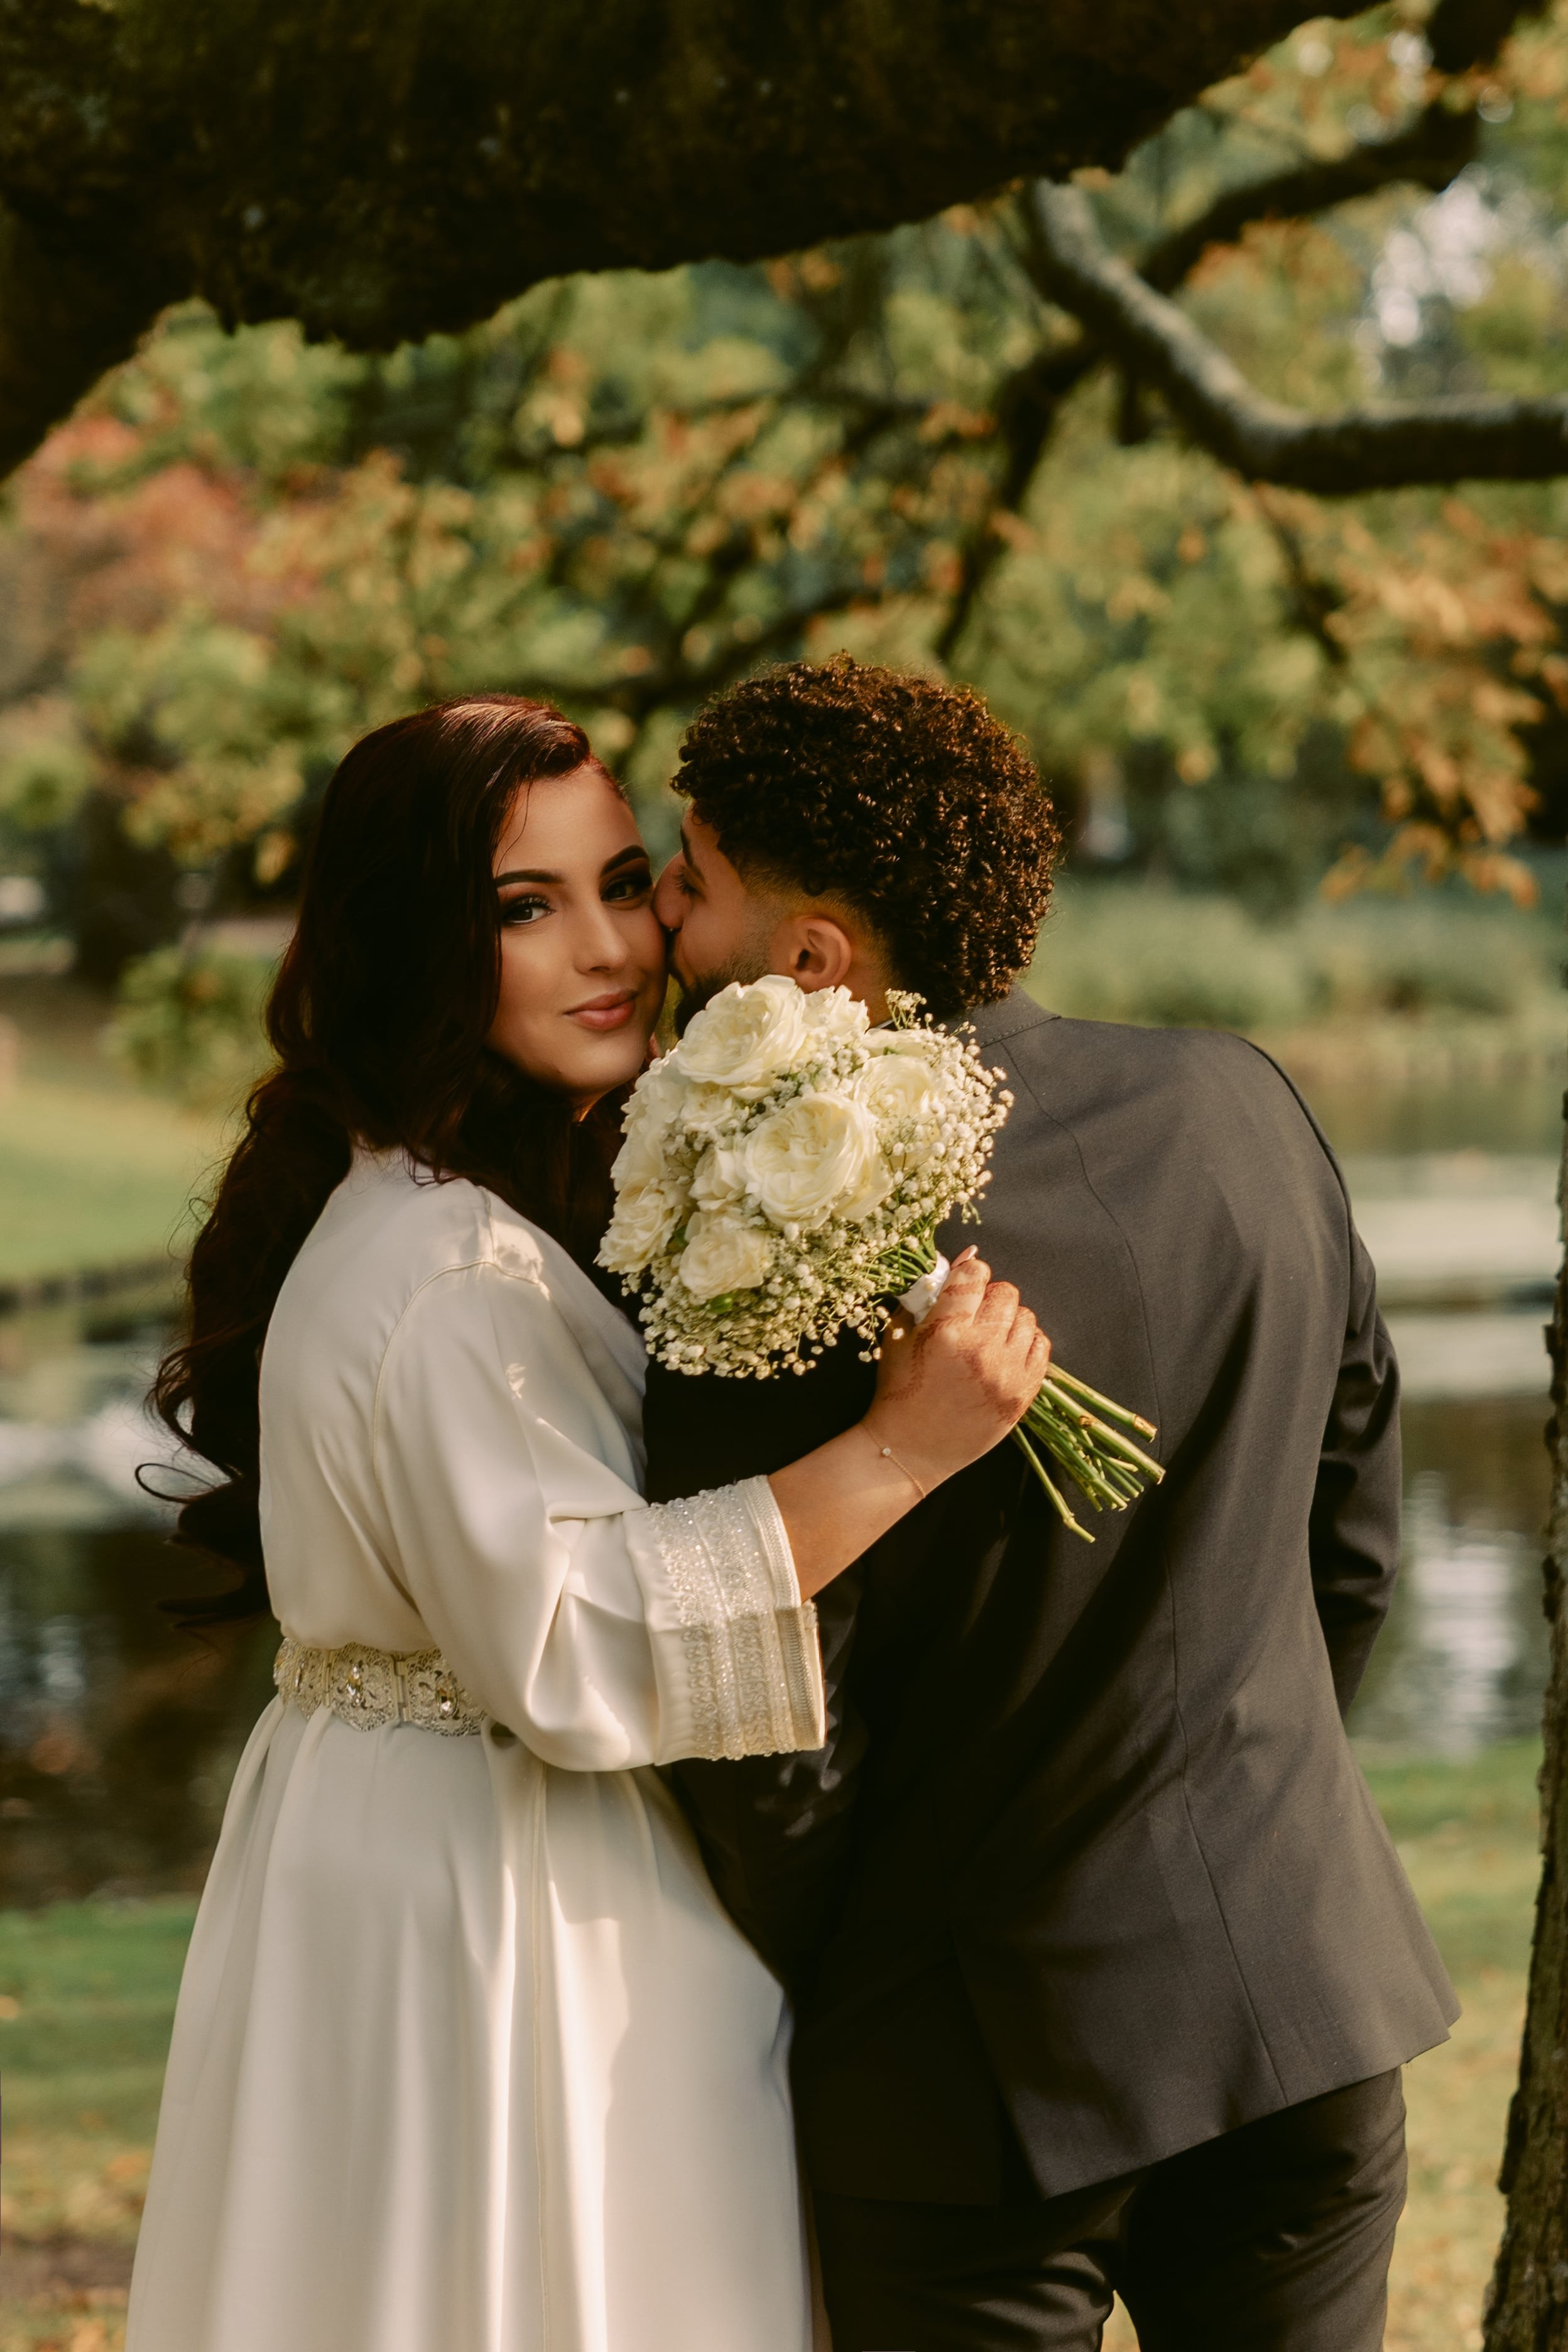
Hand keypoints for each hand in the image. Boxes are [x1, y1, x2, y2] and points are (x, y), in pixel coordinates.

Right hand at [862, 1248, 1049, 1493]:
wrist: (909, 1448)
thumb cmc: (899, 1389)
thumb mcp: (899, 1335)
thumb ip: (928, 1294)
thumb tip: (965, 1257)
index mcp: (945, 1332)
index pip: (975, 1275)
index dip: (969, 1274)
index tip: (964, 1285)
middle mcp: (980, 1350)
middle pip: (1006, 1293)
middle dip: (989, 1297)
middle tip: (974, 1314)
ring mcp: (1005, 1374)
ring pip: (1026, 1318)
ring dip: (1008, 1320)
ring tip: (988, 1336)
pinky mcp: (1022, 1395)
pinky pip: (1041, 1348)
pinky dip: (1025, 1343)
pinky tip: (1005, 1352)